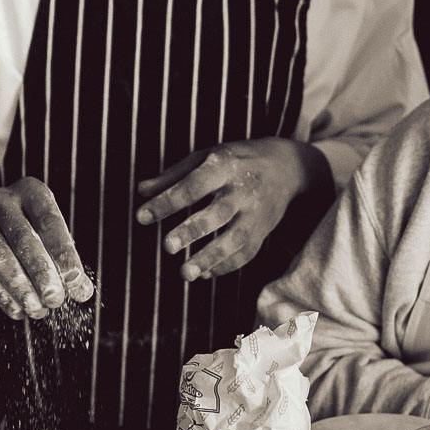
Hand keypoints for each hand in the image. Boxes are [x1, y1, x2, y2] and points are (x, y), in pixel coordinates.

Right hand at [0, 180, 92, 319]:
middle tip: (56, 299)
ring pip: (0, 257)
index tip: (74, 279)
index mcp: (31, 191)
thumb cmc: (23, 228)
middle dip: (41, 272)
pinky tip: (19, 310)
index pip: (49, 221)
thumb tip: (82, 291)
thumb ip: (64, 258)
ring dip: (21, 288)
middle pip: (23, 239)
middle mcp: (2, 201)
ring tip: (39, 310)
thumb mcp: (45, 232)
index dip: (63, 251)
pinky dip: (3, 294)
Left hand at [136, 138, 318, 281]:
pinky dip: (225, 266)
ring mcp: (255, 214)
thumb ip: (173, 175)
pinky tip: (204, 273)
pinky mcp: (263, 232)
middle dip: (192, 231)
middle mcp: (242, 191)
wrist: (287, 167)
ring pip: (234, 239)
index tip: (142, 216)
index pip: (192, 186)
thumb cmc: (237, 161)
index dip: (167, 202)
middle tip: (168, 245)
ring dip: (210, 258)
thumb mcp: (206, 156)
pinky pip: (245, 254)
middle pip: (217, 213)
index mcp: (224, 166)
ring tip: (185, 273)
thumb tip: (142, 190)